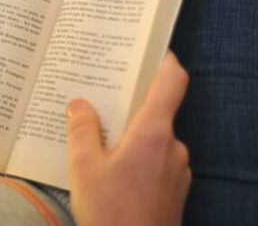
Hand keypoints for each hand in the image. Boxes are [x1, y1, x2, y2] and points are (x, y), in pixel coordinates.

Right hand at [66, 51, 190, 225]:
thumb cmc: (112, 215)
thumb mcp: (84, 168)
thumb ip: (82, 129)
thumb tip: (79, 104)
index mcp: (154, 133)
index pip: (172, 82)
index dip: (165, 60)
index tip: (153, 49)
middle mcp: (173, 147)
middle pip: (158, 110)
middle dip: (131, 104)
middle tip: (103, 99)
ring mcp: (178, 171)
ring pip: (156, 139)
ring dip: (133, 135)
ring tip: (101, 139)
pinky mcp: (175, 191)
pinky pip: (158, 161)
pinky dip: (139, 157)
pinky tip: (113, 170)